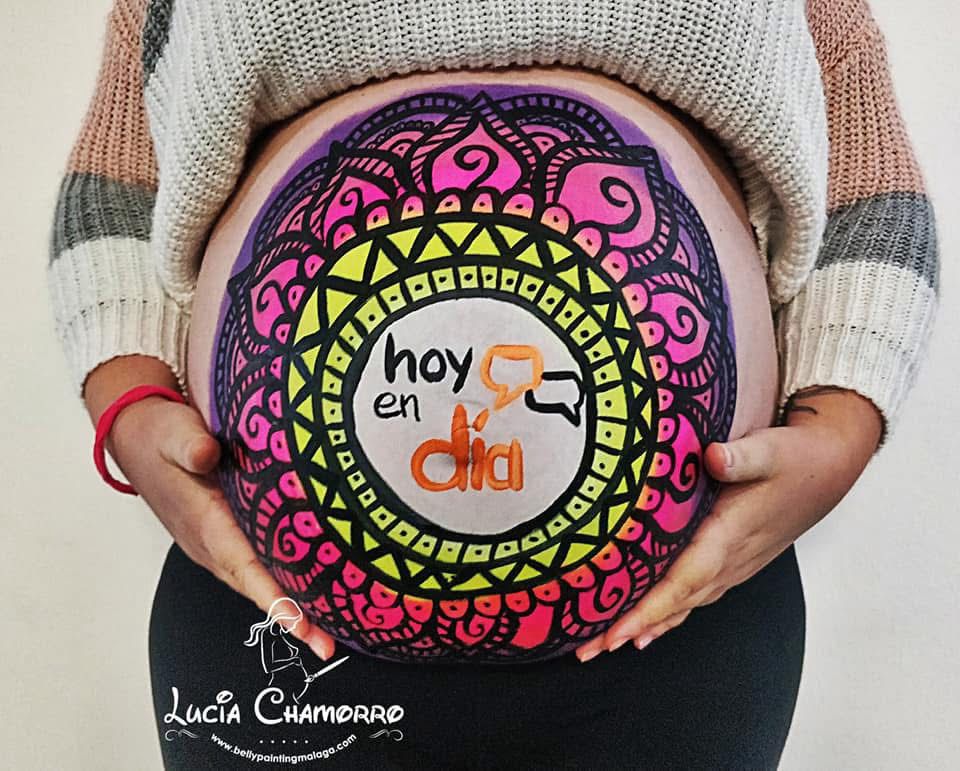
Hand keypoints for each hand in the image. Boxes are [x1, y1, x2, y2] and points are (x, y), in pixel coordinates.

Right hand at [85, 356, 335, 660]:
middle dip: (292, 616)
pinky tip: (314, 589)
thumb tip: (207, 455)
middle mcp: (211, 542)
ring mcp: (217, 543)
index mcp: (204, 522)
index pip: (244, 565)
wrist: (136, 435)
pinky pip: (258, 564)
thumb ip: (190, 444)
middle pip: (258, 585)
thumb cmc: (158, 435)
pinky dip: (284, 582)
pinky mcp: (225, 535)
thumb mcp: (172, 432)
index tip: (299, 624)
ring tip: (330, 632)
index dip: (273, 596)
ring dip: (292, 605)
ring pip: (259, 579)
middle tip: (329, 644)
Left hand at [575, 386, 882, 662]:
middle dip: (630, 628)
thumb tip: (713, 456)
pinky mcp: (733, 562)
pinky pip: (694, 596)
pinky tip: (645, 628)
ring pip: (683, 605)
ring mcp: (733, 566)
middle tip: (586, 650)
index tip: (616, 633)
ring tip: (600, 645)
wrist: (828, 468)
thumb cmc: (795, 457)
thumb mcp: (771, 449)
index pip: (683, 581)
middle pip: (675, 603)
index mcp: (730, 535)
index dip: (649, 609)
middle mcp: (731, 560)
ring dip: (644, 626)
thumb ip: (742, 456)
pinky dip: (667, 614)